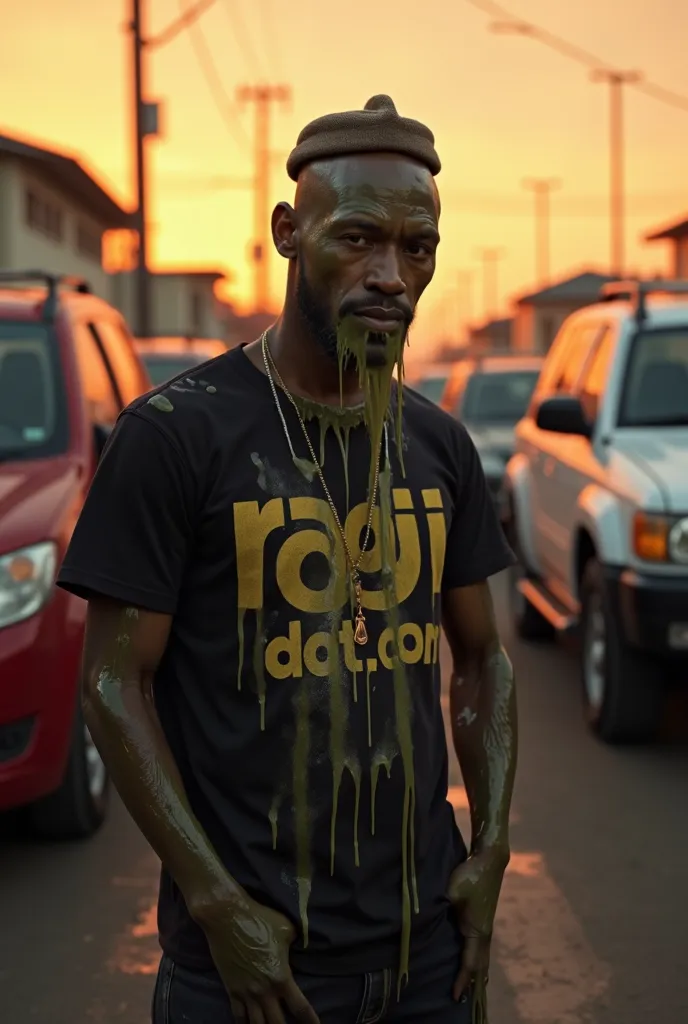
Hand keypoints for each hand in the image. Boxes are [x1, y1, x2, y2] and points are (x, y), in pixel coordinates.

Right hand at [200, 896, 319, 1023]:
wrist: (227, 916)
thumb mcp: (286, 928)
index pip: (300, 1008)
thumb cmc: (259, 919)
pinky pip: (238, 1017)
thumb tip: (299, 945)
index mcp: (282, 977)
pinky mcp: (231, 990)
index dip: (311, 1021)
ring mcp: (246, 993)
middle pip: (278, 1023)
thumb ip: (296, 942)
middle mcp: (265, 991)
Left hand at [447, 846, 508, 1008]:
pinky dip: (476, 959)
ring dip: (476, 973)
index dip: (462, 980)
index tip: (455, 996)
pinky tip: (470, 961)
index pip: (469, 963)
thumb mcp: (452, 891)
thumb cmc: (470, 875)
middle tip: (461, 1000)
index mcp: (477, 931)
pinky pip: (480, 947)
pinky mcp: (483, 920)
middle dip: (471, 983)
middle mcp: (484, 933)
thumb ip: (440, 907)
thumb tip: (426, 918)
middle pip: (479, 966)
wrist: (489, 860)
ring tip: (469, 988)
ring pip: (481, 957)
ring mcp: (485, 927)